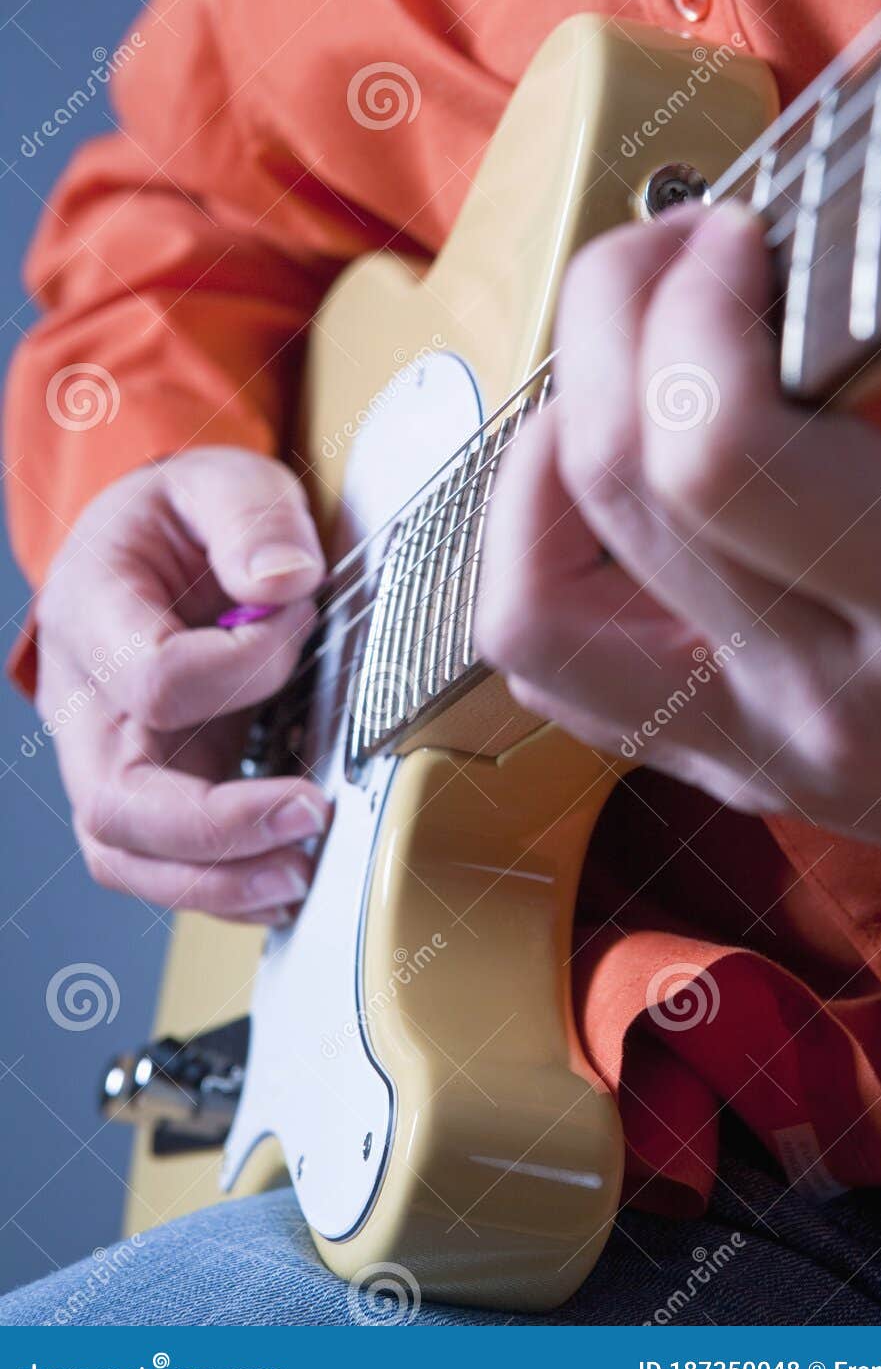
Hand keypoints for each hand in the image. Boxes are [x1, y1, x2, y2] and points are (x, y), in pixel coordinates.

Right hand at [35, 447, 330, 924]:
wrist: (150, 544)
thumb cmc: (179, 520)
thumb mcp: (214, 481)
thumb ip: (249, 518)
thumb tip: (284, 583)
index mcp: (92, 615)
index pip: (152, 677)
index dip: (241, 664)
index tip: (299, 619)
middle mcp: (85, 703)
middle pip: (117, 801)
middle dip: (215, 826)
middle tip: (308, 812)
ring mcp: (110, 758)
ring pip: (128, 856)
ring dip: (214, 882)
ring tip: (298, 875)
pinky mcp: (149, 790)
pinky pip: (161, 865)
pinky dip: (220, 887)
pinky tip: (284, 881)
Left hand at [475, 204, 880, 889]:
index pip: (714, 450)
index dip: (691, 309)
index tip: (743, 240)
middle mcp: (828, 698)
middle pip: (610, 483)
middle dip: (610, 315)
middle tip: (678, 255)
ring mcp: (762, 753)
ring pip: (533, 613)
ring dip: (536, 461)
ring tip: (615, 375)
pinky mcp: (735, 771)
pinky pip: (564, 678)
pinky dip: (543, 564)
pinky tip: (611, 490)